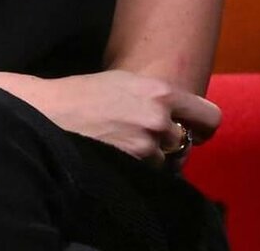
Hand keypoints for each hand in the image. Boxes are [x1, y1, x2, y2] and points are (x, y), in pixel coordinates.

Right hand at [26, 69, 219, 167]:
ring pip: (167, 162)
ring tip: (122, 145)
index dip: (203, 126)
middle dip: (170, 143)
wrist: (50, 112)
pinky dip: (139, 171)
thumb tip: (179, 117)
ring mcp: (148, 145)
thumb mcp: (125, 83)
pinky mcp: (135, 167)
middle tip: (144, 138)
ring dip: (152, 159)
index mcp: (160, 91)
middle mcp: (160, 118)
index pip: (209, 116)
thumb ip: (156, 98)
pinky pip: (150, 176)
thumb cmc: (82, 94)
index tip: (196, 131)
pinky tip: (117, 156)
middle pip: (186, 141)